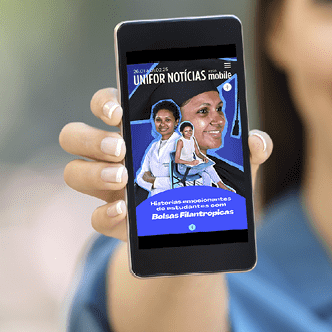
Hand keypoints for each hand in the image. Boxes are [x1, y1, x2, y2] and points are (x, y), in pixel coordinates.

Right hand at [60, 88, 272, 241]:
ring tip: (124, 178)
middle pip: (75, 135)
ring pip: (74, 172)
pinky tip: (126, 211)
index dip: (104, 102)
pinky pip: (94, 217)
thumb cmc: (213, 180)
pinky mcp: (116, 221)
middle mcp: (114, 153)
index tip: (119, 112)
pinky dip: (105, 214)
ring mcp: (110, 187)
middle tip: (121, 148)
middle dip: (91, 139)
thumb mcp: (236, 164)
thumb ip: (249, 149)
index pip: (106, 104)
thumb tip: (257, 142)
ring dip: (94, 173)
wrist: (204, 228)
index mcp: (138, 128)